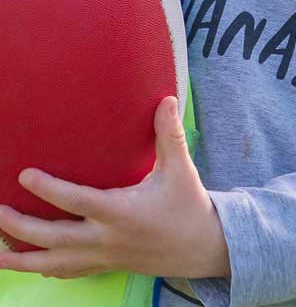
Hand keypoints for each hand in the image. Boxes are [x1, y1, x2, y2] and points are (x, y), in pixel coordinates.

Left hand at [0, 97, 229, 279]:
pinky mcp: (104, 266)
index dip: (49, 189)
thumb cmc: (188, 205)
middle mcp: (107, 238)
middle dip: (19, 227)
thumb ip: (169, 135)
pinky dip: (43, 267)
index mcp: (123, 212)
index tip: (24, 176)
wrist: (200, 247)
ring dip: (20, 258)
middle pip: (53, 237)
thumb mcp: (181, 169)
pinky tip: (29, 262)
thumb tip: (164, 100)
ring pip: (53, 262)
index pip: (77, 201)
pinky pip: (67, 271)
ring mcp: (103, 256)